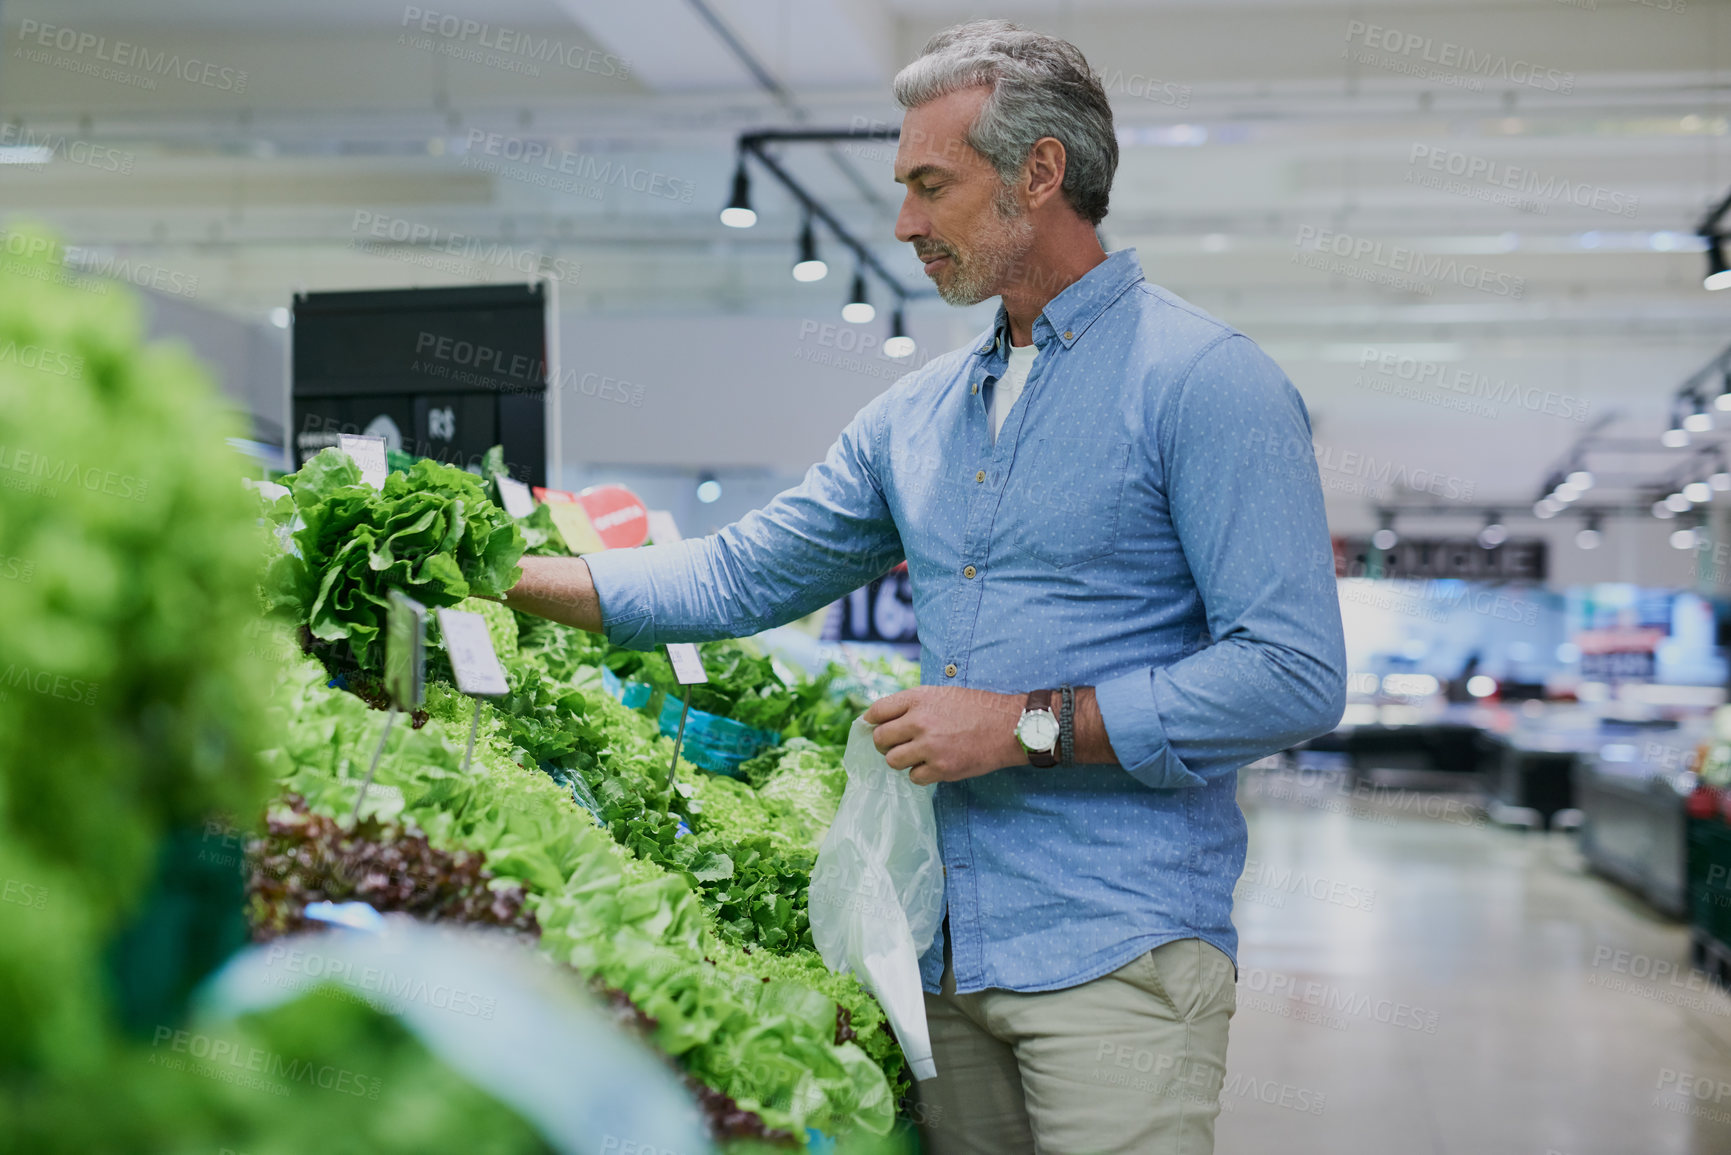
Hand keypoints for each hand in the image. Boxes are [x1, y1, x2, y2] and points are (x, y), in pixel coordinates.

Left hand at [864, 686, 1024, 785]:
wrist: (1008, 726)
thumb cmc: (977, 708)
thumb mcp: (942, 694)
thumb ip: (914, 704)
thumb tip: (884, 719)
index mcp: (918, 698)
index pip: (877, 711)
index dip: (873, 722)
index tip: (875, 727)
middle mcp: (920, 721)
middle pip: (880, 739)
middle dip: (885, 744)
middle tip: (898, 745)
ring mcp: (929, 746)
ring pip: (893, 761)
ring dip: (902, 760)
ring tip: (918, 755)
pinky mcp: (941, 768)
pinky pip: (914, 777)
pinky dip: (921, 774)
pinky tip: (934, 765)